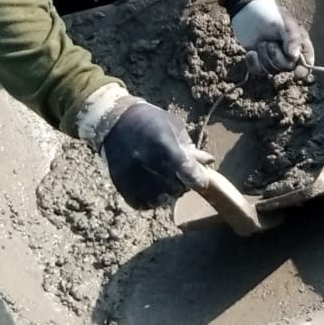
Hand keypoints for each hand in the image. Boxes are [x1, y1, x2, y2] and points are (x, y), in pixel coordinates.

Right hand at [97, 98, 213, 209]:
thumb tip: (208, 162)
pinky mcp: (120, 184)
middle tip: (183, 179)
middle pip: (175, 188)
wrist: (114, 121)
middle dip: (184, 186)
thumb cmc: (150, 121)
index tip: (202, 182)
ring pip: (159, 200)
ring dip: (167, 195)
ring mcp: (132, 175)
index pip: (186, 171)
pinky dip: (150, 201)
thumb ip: (189, 148)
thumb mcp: (173, 127)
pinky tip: (153, 190)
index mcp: (163, 145)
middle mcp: (146, 162)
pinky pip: (141, 203)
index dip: (198, 180)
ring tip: (168, 184)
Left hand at [231, 0, 314, 75]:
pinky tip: (251, 53)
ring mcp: (273, 58)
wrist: (248, 10)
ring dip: (264, 57)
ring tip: (261, 43)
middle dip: (276, 57)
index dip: (303, 71)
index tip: (297, 74)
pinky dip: (253, 63)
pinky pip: (258, 72)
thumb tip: (294, 57)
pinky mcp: (259, 61)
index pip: (307, 62)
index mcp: (300, 43)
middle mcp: (289, 53)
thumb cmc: (271, 13)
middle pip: (287, 68)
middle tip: (269, 43)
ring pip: (272, 71)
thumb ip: (293, 38)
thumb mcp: (286, 22)